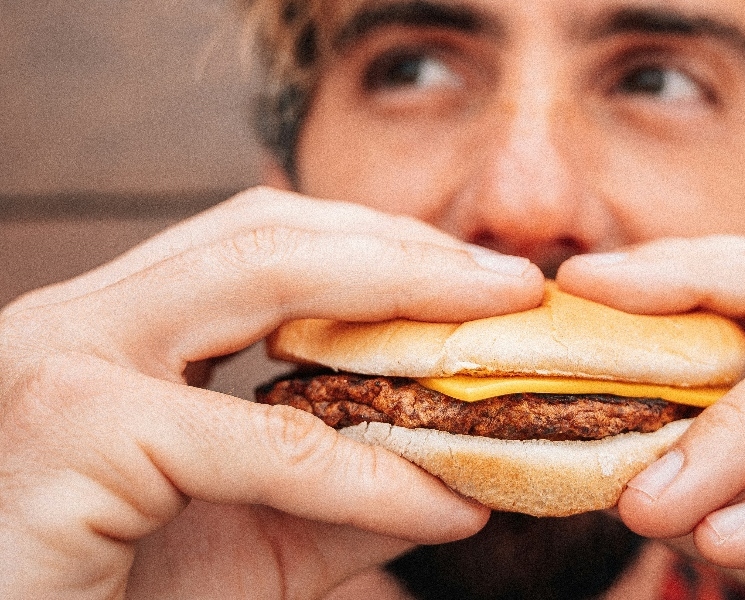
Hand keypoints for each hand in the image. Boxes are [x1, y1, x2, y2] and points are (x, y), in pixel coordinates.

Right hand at [0, 187, 544, 597]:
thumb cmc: (122, 599)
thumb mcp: (257, 535)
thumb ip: (349, 490)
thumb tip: (462, 467)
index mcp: (115, 324)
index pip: (264, 240)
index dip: (384, 246)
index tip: (487, 277)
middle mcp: (77, 317)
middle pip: (269, 234)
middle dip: (409, 251)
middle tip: (516, 284)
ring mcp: (62, 362)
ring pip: (262, 282)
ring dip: (403, 300)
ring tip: (500, 335)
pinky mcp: (72, 433)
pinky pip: (263, 441)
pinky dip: (368, 474)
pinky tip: (445, 505)